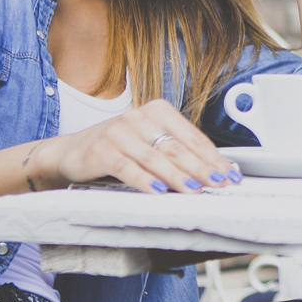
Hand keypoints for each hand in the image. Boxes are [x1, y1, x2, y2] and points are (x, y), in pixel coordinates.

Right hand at [34, 99, 239, 194]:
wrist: (70, 152)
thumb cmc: (117, 148)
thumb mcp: (148, 142)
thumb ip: (176, 150)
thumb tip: (214, 168)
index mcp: (156, 110)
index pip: (191, 136)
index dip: (213, 157)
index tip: (231, 173)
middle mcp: (138, 116)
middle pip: (177, 147)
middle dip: (202, 168)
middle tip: (220, 184)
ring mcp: (119, 132)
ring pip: (155, 158)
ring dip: (178, 177)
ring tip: (196, 190)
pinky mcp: (102, 150)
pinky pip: (128, 168)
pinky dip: (146, 181)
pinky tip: (160, 192)